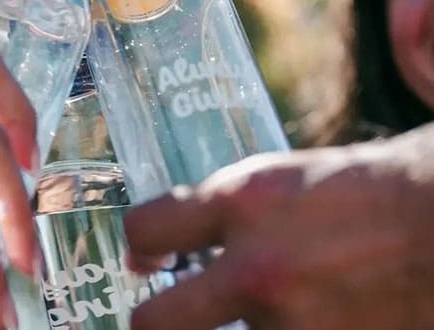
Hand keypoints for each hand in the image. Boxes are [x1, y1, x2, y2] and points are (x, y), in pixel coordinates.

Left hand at [125, 123, 433, 329]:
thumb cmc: (354, 193)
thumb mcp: (274, 181)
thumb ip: (209, 212)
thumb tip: (143, 249)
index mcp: (245, 203)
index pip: (145, 228)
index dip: (139, 244)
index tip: (147, 259)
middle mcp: (263, 270)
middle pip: (154, 325)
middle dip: (152, 322)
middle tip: (166, 315)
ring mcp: (297, 327)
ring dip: (240, 329)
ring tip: (279, 301)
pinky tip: (304, 314)